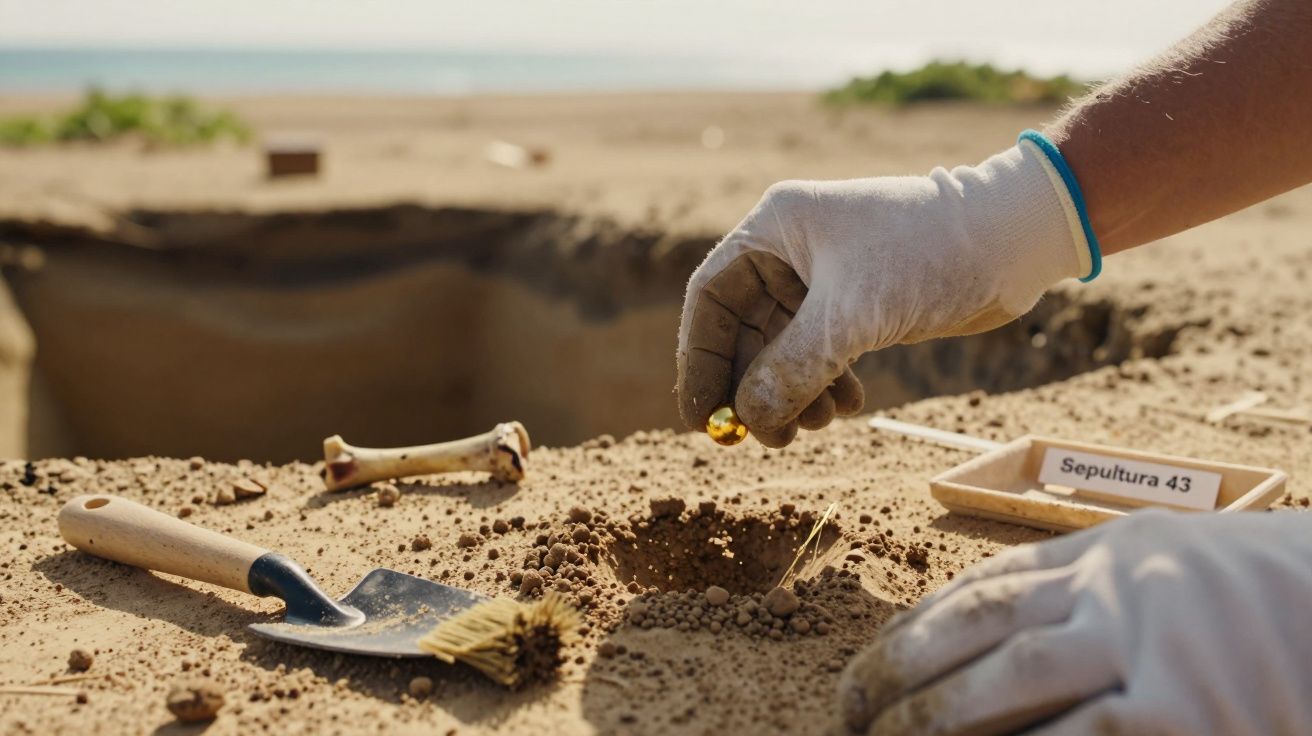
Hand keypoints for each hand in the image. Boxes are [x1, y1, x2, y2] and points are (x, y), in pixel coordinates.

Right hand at [675, 142, 1088, 446]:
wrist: (1015, 241)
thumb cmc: (929, 255)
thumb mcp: (850, 317)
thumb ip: (792, 370)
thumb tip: (750, 420)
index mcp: (774, 228)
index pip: (710, 299)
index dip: (700, 361)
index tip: (701, 418)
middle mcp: (791, 250)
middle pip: (744, 332)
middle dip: (755, 387)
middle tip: (768, 437)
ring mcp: (823, 278)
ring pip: (783, 350)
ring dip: (793, 394)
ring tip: (817, 424)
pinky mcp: (857, 304)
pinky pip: (819, 355)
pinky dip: (824, 387)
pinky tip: (848, 407)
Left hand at [839, 509, 1311, 734]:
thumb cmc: (1258, 609)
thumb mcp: (1164, 574)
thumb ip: (1078, 592)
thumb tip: (976, 638)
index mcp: (1114, 553)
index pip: (988, 585)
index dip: (915, 627)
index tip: (868, 667)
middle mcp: (1126, 587)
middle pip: (985, 626)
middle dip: (903, 673)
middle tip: (850, 714)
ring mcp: (1158, 649)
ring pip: (1012, 679)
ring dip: (935, 719)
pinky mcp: (1187, 717)